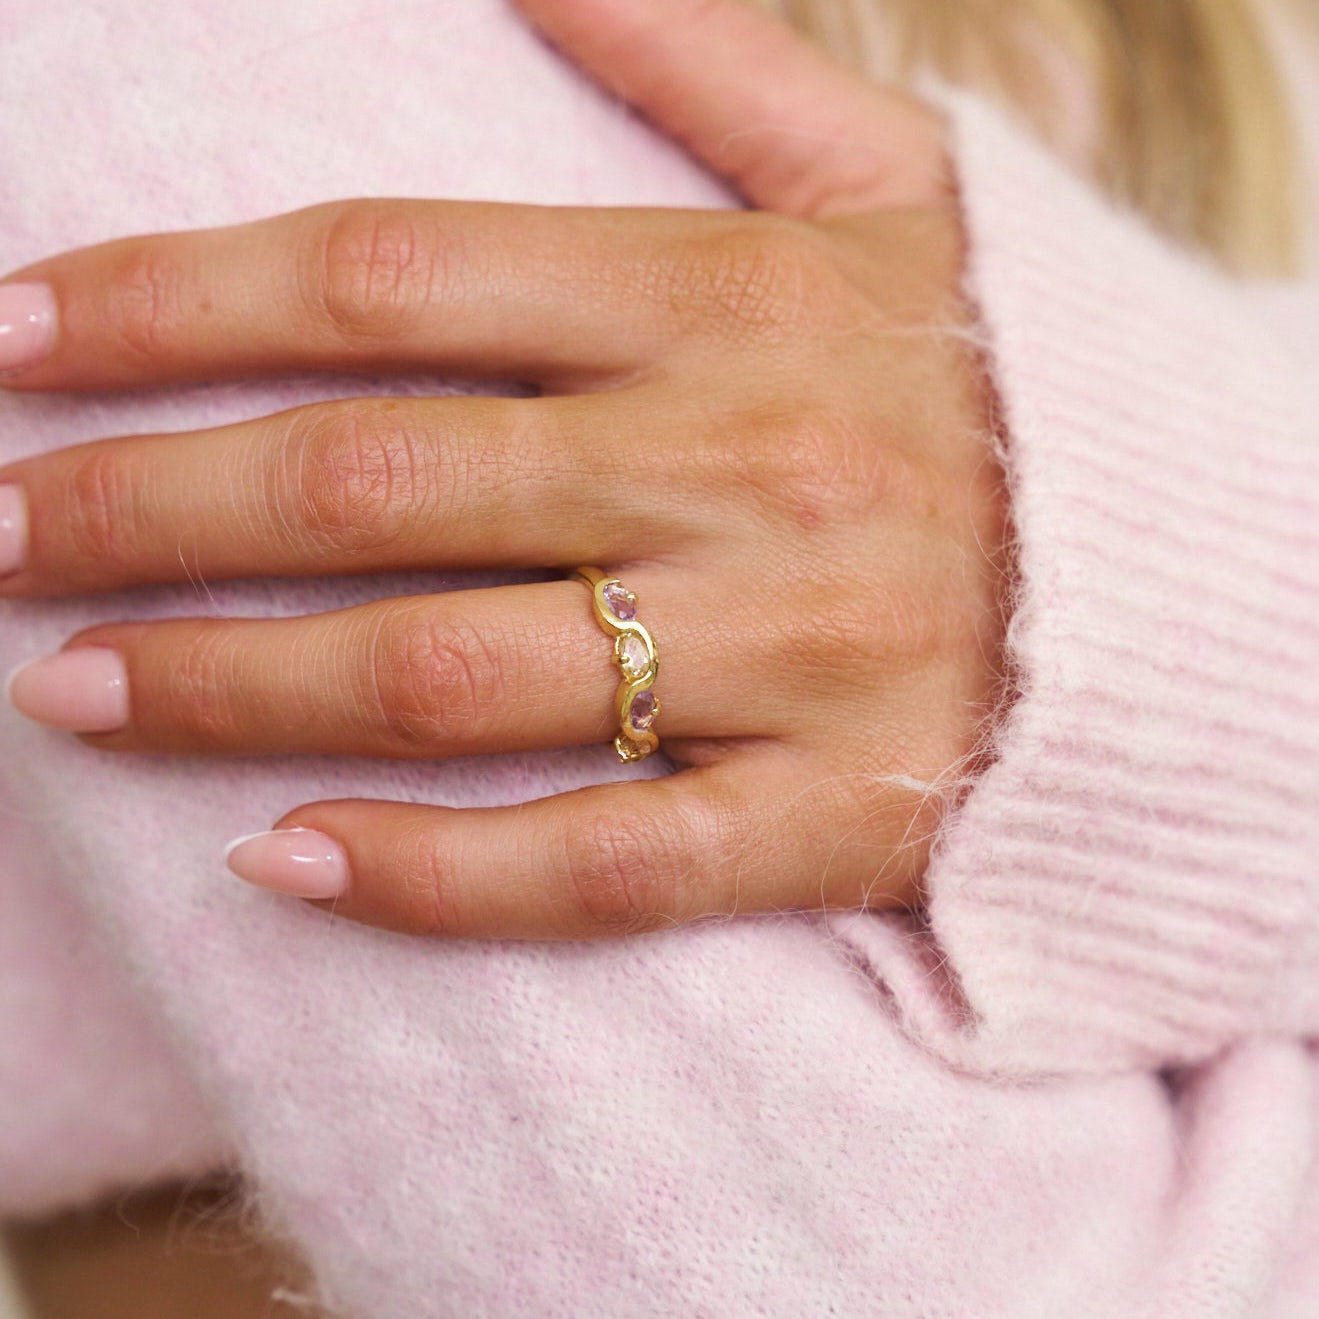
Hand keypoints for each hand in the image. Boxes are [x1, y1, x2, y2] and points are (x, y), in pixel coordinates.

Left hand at [0, 0, 1008, 938]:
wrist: (1174, 583)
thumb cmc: (996, 383)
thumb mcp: (892, 181)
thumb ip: (710, 55)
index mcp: (741, 302)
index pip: (390, 278)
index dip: (175, 301)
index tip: (20, 340)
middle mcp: (749, 471)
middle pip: (375, 485)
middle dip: (142, 507)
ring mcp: (793, 660)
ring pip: (454, 679)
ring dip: (229, 689)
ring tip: (70, 689)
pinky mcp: (828, 815)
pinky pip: (599, 862)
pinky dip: (428, 873)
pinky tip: (280, 863)